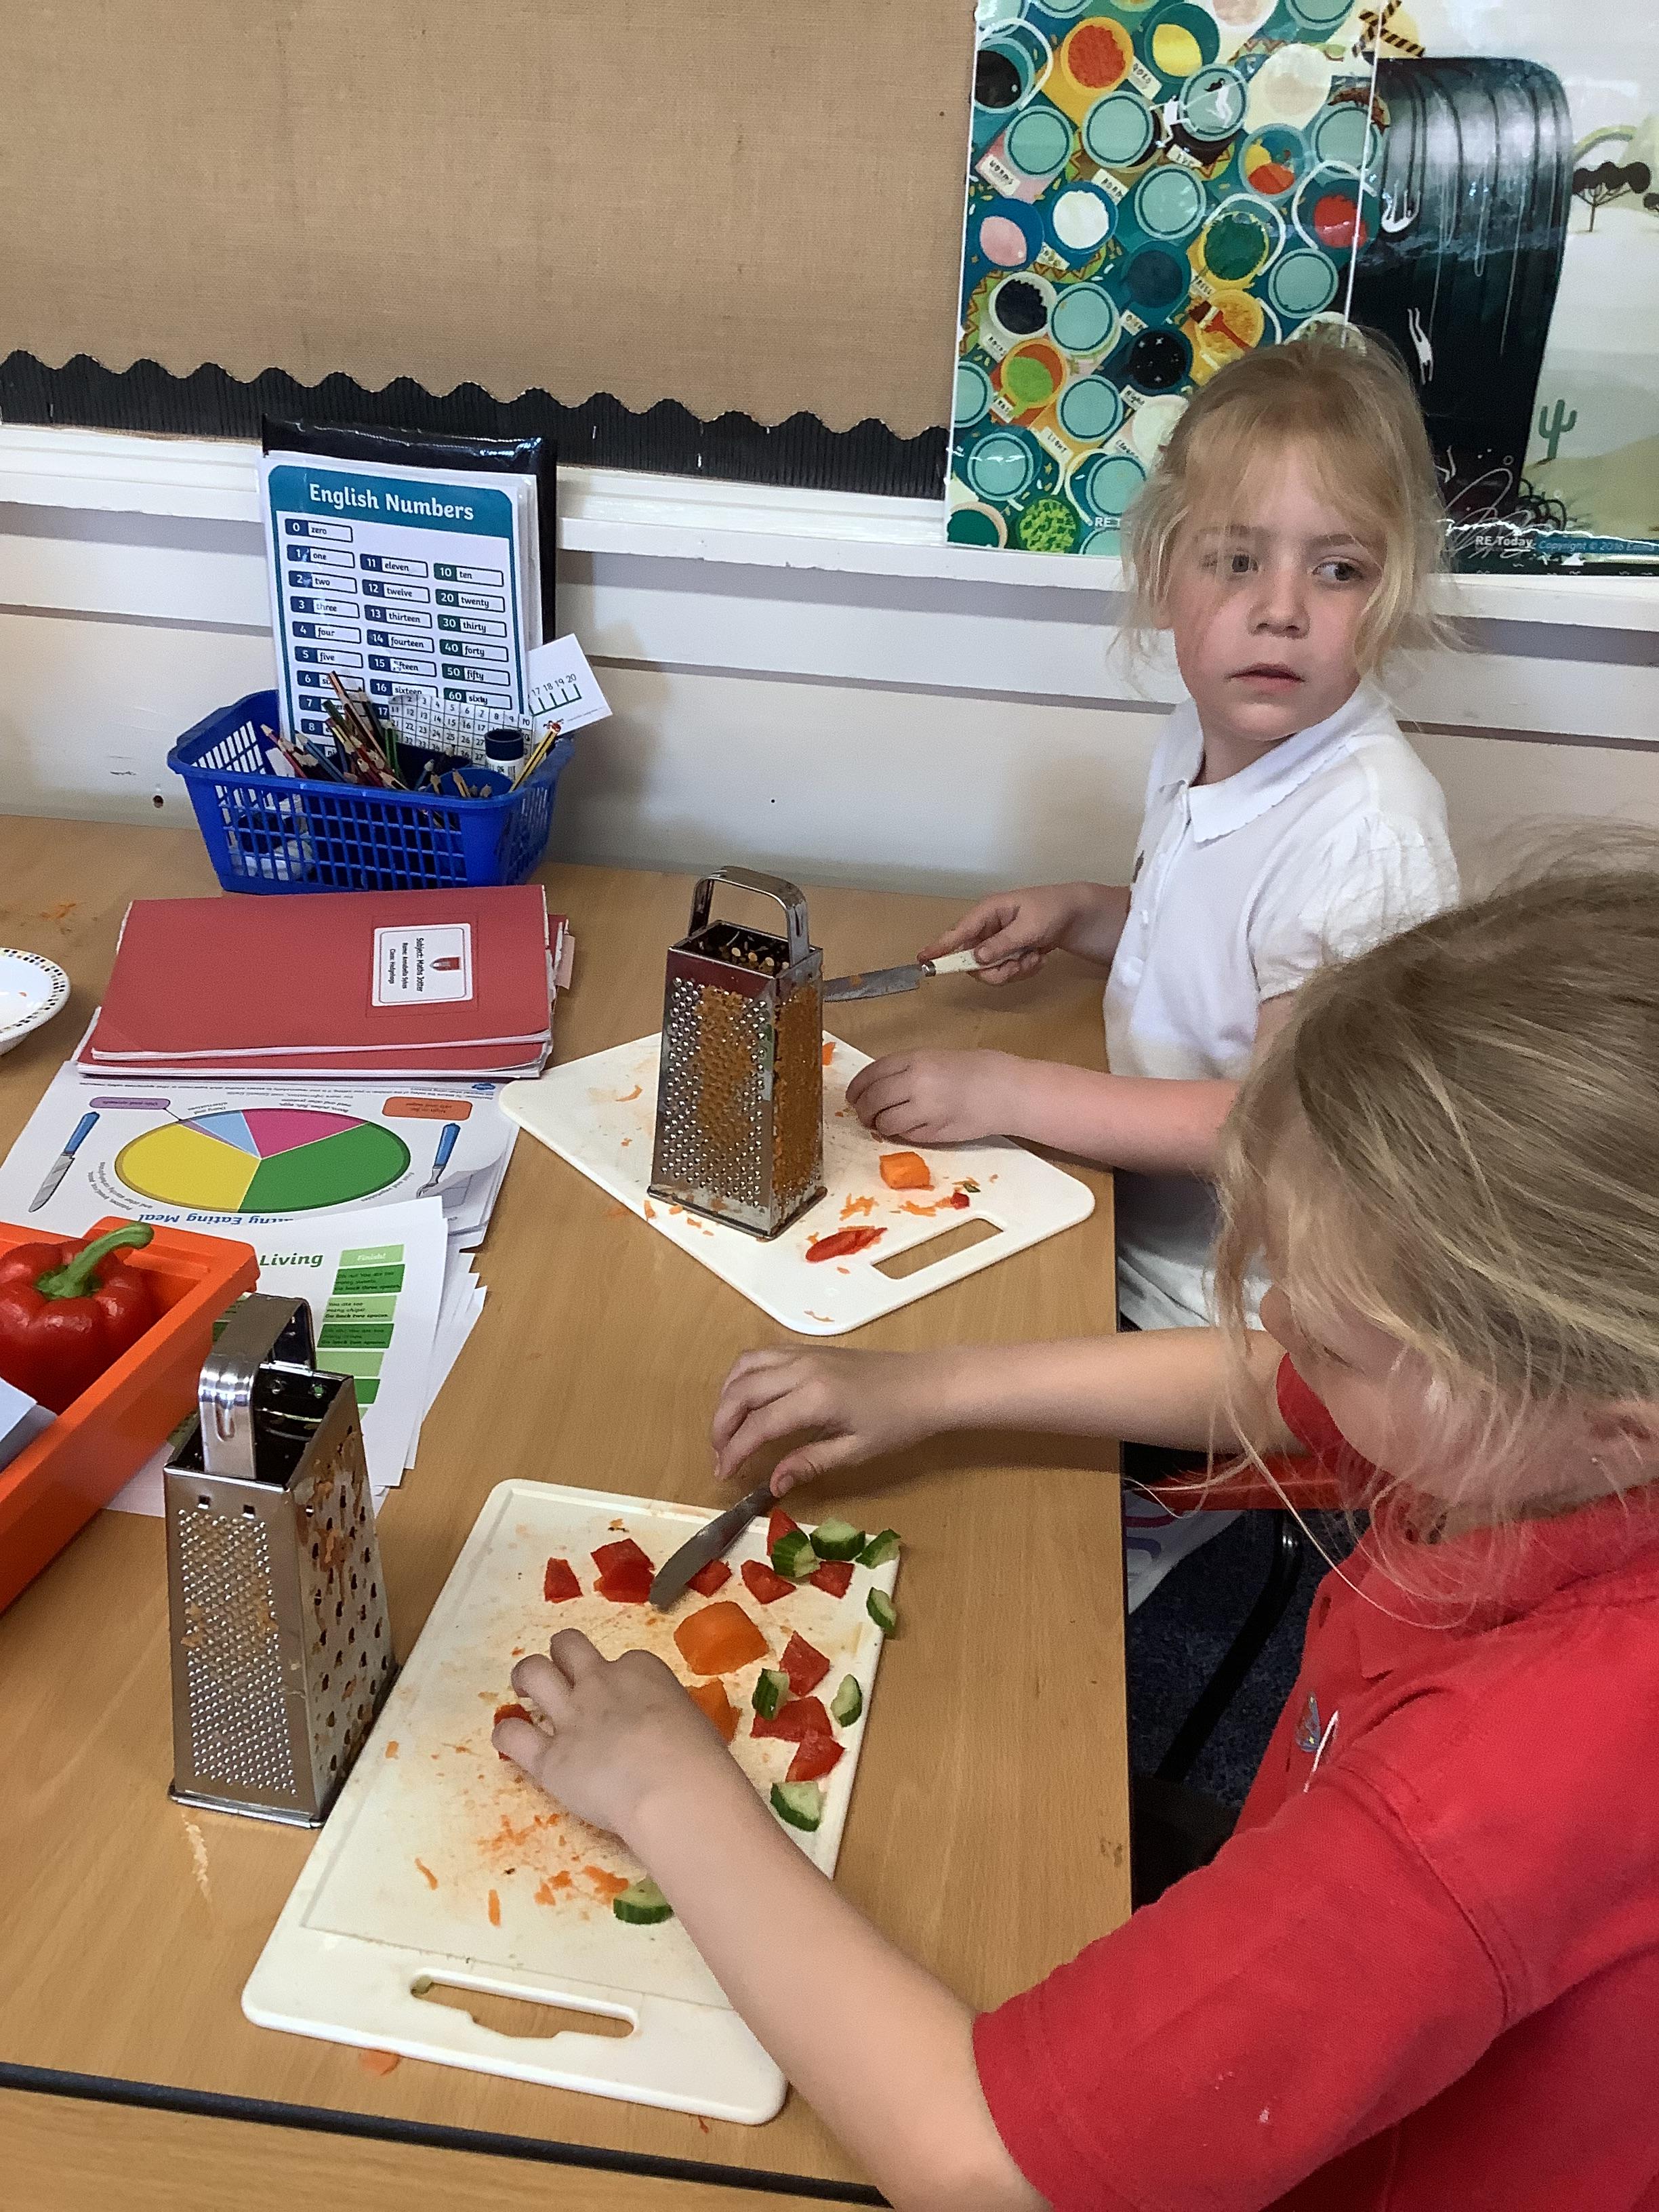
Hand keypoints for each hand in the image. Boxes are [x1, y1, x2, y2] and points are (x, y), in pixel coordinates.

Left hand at [494, 1630, 739, 1840]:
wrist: (674, 1789)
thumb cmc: (700, 1758)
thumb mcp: (692, 1719)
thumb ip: (667, 1715)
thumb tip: (664, 1732)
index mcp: (641, 1670)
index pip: (621, 1660)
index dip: (617, 1678)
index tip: (620, 1699)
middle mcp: (600, 1683)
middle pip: (567, 1646)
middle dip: (560, 1655)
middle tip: (559, 1676)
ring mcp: (571, 1717)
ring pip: (532, 1672)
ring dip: (525, 1678)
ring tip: (524, 1691)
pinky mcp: (548, 1758)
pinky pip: (511, 1735)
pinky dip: (507, 1735)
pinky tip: (512, 1742)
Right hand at [712, 1345, 959, 1490]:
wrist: (929, 1384)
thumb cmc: (899, 1422)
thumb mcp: (856, 1451)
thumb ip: (809, 1463)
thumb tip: (771, 1486)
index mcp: (814, 1398)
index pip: (757, 1426)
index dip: (734, 1452)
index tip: (724, 1474)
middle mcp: (801, 1369)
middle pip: (741, 1392)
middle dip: (721, 1425)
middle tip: (720, 1455)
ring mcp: (804, 1354)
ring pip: (745, 1366)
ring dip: (727, 1396)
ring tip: (728, 1427)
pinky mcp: (809, 1349)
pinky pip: (763, 1356)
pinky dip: (744, 1376)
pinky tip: (747, 1398)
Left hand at [847, 1048, 1027, 1142]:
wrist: (1005, 1090)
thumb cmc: (975, 1070)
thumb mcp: (936, 1058)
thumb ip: (906, 1070)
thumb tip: (876, 1087)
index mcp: (915, 1058)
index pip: (871, 1074)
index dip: (856, 1088)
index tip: (852, 1096)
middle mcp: (915, 1081)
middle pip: (872, 1100)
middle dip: (863, 1110)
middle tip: (864, 1115)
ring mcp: (924, 1108)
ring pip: (885, 1122)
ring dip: (880, 1125)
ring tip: (885, 1124)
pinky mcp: (934, 1131)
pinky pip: (906, 1135)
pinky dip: (902, 1134)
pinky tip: (911, 1128)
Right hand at [917, 883, 1102, 983]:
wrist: (1077, 914)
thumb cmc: (1053, 910)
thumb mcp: (1030, 927)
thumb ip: (1002, 944)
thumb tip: (976, 959)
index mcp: (988, 912)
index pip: (959, 932)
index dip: (940, 947)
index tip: (924, 961)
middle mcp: (988, 927)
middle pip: (973, 960)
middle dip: (996, 969)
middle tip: (1018, 965)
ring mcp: (998, 941)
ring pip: (990, 970)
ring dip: (1014, 970)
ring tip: (1035, 958)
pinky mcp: (1008, 953)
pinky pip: (1005, 971)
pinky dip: (1023, 970)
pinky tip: (1039, 958)